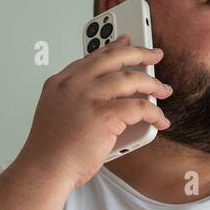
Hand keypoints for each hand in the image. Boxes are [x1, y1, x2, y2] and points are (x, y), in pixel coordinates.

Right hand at [16, 33, 172, 189]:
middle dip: (139, 53)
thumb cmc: (51, 150)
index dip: (113, 48)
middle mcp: (74, 84)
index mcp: (61, 82)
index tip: (127, 42)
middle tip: (154, 54)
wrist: (45, 168)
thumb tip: (108, 98)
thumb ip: (76, 99)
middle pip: (113, 57)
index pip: (93, 57)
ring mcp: (89, 97)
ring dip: (152, 83)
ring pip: (131, 79)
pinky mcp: (105, 115)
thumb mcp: (55, 112)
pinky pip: (140, 107)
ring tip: (164, 90)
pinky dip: (155, 113)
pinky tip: (160, 120)